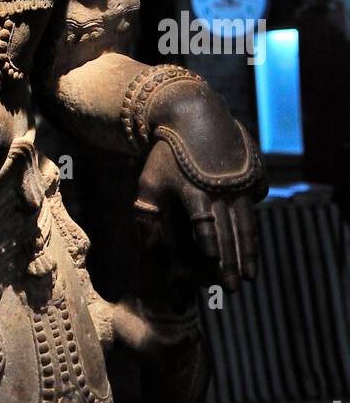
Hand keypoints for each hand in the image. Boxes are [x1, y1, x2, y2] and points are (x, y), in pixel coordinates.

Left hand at [134, 83, 265, 294]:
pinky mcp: (252, 174)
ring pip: (245, 222)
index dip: (208, 243)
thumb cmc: (167, 154)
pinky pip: (255, 205)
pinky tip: (251, 248)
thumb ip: (148, 214)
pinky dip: (253, 228)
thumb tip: (147, 249)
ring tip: (249, 277)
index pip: (202, 221)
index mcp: (192, 188)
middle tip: (232, 288)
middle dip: (230, 261)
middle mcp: (219, 186)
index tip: (211, 265)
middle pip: (227, 229)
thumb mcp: (150, 180)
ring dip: (247, 251)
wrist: (194, 114)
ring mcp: (239, 180)